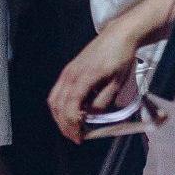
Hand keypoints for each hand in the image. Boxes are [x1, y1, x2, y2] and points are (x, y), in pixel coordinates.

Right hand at [48, 27, 138, 142]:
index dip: (73, 125)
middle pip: (58, 106)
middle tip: (75, 137)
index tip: (79, 138)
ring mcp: (67, 73)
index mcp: (83, 79)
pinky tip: (72, 111)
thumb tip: (93, 114)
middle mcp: (70, 76)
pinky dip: (60, 105)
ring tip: (71, 127)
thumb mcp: (118, 81)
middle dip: (64, 125)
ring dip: (60, 116)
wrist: (118, 36)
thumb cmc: (121, 57)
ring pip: (54, 100)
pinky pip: (57, 92)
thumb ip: (104, 99)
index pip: (71, 108)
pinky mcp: (68, 71)